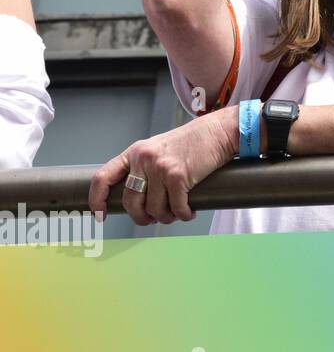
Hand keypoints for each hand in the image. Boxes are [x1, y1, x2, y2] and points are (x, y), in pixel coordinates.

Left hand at [89, 106, 238, 225]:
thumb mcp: (160, 149)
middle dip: (140, 218)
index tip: (101, 214)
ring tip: (175, 214)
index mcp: (135, 152)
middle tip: (151, 220)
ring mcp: (160, 168)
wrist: (218, 131)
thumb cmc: (193, 142)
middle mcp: (143, 159)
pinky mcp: (179, 177)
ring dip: (165, 218)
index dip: (97, 200)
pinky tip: (189, 212)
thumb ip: (145, 167)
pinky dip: (183, 215)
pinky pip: (176, 208)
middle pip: (131, 201)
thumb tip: (139, 198)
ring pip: (154, 209)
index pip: (103, 178)